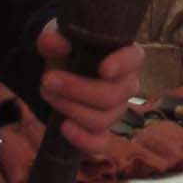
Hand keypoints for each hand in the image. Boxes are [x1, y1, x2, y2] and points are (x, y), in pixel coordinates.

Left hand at [35, 23, 142, 161]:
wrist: (58, 74)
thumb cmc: (67, 52)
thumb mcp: (57, 39)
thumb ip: (54, 38)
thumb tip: (55, 42)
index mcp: (123, 57)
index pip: (135, 59)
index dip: (123, 65)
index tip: (103, 69)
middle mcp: (126, 85)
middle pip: (114, 95)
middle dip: (78, 90)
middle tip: (48, 79)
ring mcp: (115, 111)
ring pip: (102, 119)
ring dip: (71, 108)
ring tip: (48, 93)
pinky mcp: (101, 131)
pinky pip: (100, 144)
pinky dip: (82, 139)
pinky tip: (64, 128)